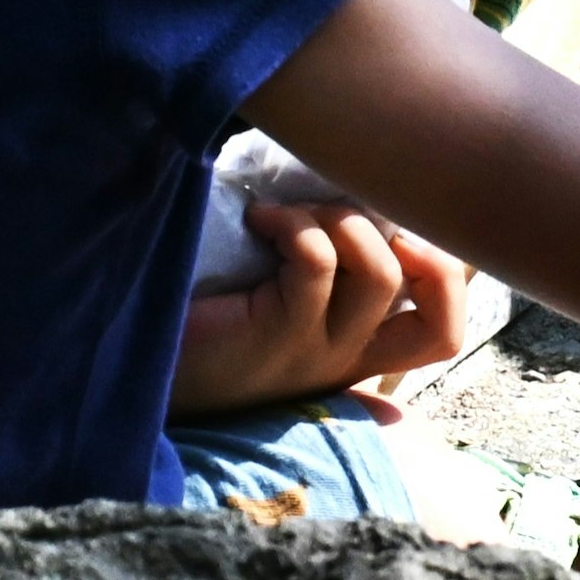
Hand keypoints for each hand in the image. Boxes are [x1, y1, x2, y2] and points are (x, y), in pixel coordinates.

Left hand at [170, 205, 473, 418]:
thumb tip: (352, 233)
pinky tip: (260, 221)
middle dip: (430, 260)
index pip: (442, 335)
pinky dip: (295, 226)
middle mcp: (349, 360)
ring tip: (292, 215)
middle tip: (369, 221)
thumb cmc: (197, 328)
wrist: (132, 364)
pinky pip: (316, 263)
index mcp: (356, 355)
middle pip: (442, 328)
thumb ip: (314, 288)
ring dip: (343, 221)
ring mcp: (317, 353)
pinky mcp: (277, 334)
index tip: (397, 233)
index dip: (447, 280)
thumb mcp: (268, 311)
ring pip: (379, 274)